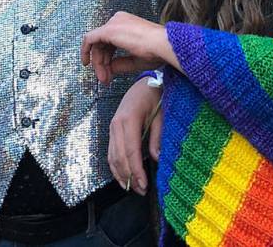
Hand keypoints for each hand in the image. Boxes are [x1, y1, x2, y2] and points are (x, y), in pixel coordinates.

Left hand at [80, 12, 180, 83]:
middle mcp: (119, 20)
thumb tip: (108, 68)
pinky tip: (86, 63)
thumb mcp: (136, 60)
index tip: (109, 74)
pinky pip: (90, 39)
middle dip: (102, 63)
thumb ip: (120, 63)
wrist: (163, 45)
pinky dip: (86, 51)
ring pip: (96, 44)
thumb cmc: (157, 51)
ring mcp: (113, 24)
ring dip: (98, 63)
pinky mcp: (108, 29)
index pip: (110, 42)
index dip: (107, 60)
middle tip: (105, 79)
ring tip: (104, 78)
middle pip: (102, 43)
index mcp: (127, 24)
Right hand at [109, 79, 163, 195]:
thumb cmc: (155, 95)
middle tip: (141, 191)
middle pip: (119, 158)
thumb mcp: (161, 114)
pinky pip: (111, 151)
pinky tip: (123, 176)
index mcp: (129, 120)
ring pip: (112, 157)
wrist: (145, 81)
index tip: (145, 185)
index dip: (137, 171)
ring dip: (121, 174)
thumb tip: (157, 159)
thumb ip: (158, 137)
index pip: (131, 152)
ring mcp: (112, 127)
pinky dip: (115, 166)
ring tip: (133, 187)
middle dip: (130, 177)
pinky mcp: (112, 129)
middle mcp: (116, 124)